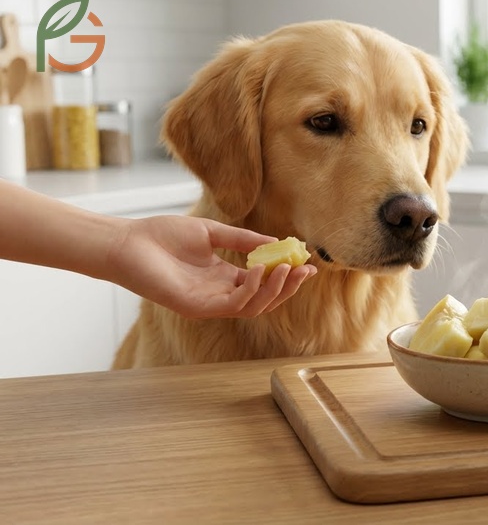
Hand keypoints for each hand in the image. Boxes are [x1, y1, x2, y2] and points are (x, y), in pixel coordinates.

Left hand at [108, 215, 316, 318]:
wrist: (128, 242)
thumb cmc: (162, 235)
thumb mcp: (211, 233)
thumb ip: (241, 240)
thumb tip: (274, 242)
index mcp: (224, 278)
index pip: (264, 282)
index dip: (287, 274)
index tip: (307, 261)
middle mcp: (220, 294)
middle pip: (264, 299)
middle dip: (288, 286)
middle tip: (305, 269)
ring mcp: (209, 303)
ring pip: (253, 307)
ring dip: (274, 290)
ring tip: (286, 268)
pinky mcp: (196, 307)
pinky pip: (232, 304)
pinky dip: (251, 290)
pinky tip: (259, 269)